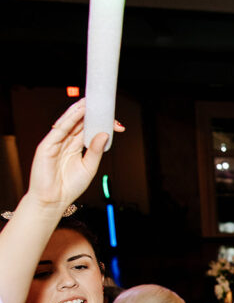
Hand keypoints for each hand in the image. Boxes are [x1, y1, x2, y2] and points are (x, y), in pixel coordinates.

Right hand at [24, 99, 123, 214]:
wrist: (53, 200)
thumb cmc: (69, 186)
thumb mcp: (89, 167)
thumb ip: (95, 150)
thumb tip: (105, 135)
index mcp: (75, 148)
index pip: (88, 131)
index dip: (101, 125)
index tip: (117, 124)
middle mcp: (65, 143)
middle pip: (79, 123)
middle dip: (91, 114)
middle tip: (105, 106)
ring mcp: (56, 143)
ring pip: (69, 122)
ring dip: (80, 111)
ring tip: (91, 102)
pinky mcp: (47, 145)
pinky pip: (60, 129)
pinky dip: (70, 119)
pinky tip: (79, 112)